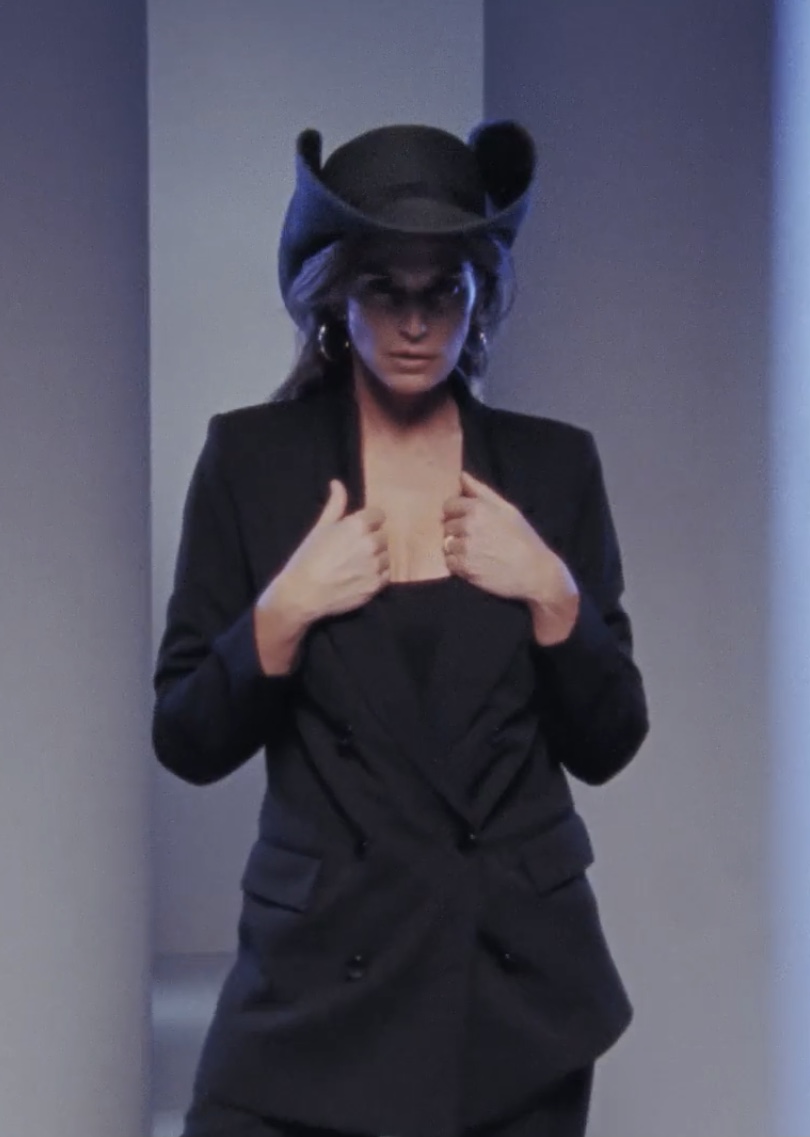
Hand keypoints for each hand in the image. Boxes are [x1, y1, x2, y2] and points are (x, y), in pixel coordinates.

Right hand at [271, 480, 389, 624]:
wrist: (302, 594)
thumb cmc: (308, 558)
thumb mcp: (320, 527)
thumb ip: (335, 504)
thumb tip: (337, 483)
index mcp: (357, 526)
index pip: (379, 515)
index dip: (368, 521)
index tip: (358, 530)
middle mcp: (370, 544)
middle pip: (383, 535)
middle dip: (372, 539)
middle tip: (354, 550)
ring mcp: (375, 566)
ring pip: (386, 555)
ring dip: (376, 557)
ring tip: (356, 564)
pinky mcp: (376, 586)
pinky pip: (386, 574)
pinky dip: (378, 574)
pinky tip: (360, 576)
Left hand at [441, 471, 579, 644]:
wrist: (535, 572)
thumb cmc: (523, 538)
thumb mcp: (507, 509)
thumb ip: (481, 491)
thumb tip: (461, 476)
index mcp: (478, 508)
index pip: (449, 505)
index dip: (456, 513)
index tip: (467, 521)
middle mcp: (469, 526)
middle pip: (446, 526)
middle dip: (457, 531)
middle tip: (476, 539)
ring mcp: (465, 547)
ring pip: (447, 545)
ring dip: (457, 549)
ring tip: (477, 553)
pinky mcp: (465, 568)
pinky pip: (449, 562)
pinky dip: (458, 564)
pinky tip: (475, 564)